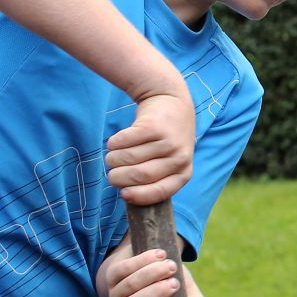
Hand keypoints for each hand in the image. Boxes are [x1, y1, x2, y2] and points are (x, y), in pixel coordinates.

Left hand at [95, 240, 210, 296]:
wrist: (155, 262)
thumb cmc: (173, 286)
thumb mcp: (188, 296)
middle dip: (154, 294)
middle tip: (175, 283)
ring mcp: (116, 295)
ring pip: (128, 287)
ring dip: (151, 274)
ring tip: (171, 266)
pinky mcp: (112, 275)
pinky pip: (124, 269)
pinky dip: (144, 261)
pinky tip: (160, 255)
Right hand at [106, 88, 195, 204]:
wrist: (171, 101)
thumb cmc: (164, 140)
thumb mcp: (169, 161)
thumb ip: (155, 178)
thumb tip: (127, 195)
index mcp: (184, 173)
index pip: (161, 191)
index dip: (139, 195)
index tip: (123, 194)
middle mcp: (179, 158)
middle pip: (139, 175)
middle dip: (118, 177)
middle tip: (112, 173)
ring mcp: (168, 141)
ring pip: (128, 158)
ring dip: (113, 159)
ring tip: (114, 155)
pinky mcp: (153, 126)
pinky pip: (123, 142)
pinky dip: (114, 143)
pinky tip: (117, 141)